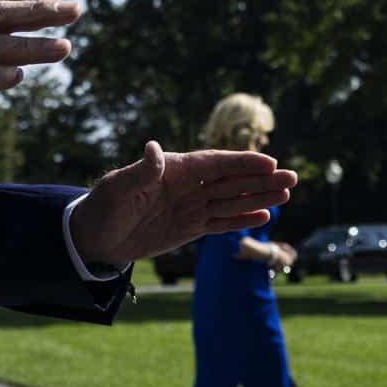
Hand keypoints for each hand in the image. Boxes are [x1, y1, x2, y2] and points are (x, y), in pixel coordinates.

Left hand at [68, 142, 297, 269]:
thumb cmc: (102, 207)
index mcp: (174, 169)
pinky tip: (264, 215)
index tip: (268, 163)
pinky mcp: (190, 228)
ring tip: (286, 194)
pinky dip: (242, 219)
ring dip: (258, 198)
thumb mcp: (118, 188)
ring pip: (232, 201)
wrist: (95, 238)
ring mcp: (191, 207)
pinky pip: (221, 222)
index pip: (215, 163)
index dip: (242, 163)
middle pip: (231, 181)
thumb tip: (154, 148)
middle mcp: (188, 185)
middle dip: (261, 179)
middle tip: (291, 178)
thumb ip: (141, 171)